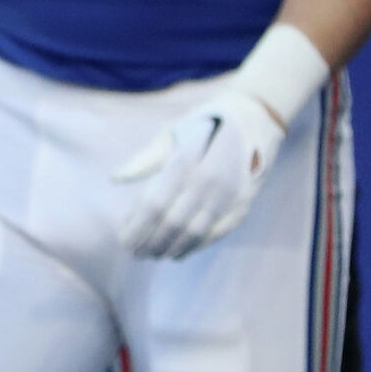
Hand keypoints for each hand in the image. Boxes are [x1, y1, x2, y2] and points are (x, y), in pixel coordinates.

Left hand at [114, 90, 284, 258]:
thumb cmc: (204, 123)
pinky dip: (195, 246)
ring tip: (152, 254)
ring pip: (195, 233)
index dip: (136, 226)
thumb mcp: (173, 132)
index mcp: (186, 160)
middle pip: (172, 223)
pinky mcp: (243, 203)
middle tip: (133, 253)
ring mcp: (229, 194)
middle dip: (150, 242)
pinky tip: (178, 252)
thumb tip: (114, 179)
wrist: (256, 116)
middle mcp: (209, 180)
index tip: (122, 239)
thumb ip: (145, 160)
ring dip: (171, 248)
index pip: (154, 204)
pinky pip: (217, 233)